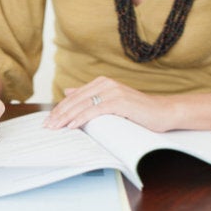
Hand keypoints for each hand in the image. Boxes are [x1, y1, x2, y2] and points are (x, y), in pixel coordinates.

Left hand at [44, 76, 176, 131]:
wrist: (162, 112)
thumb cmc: (137, 111)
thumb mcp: (110, 102)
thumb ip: (90, 96)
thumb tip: (68, 91)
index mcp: (101, 83)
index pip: (74, 97)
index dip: (59, 109)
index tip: (48, 121)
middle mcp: (105, 84)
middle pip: (75, 100)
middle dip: (59, 114)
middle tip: (47, 126)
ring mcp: (112, 91)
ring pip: (82, 105)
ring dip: (67, 117)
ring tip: (56, 128)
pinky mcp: (119, 101)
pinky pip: (95, 110)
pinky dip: (82, 118)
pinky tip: (72, 126)